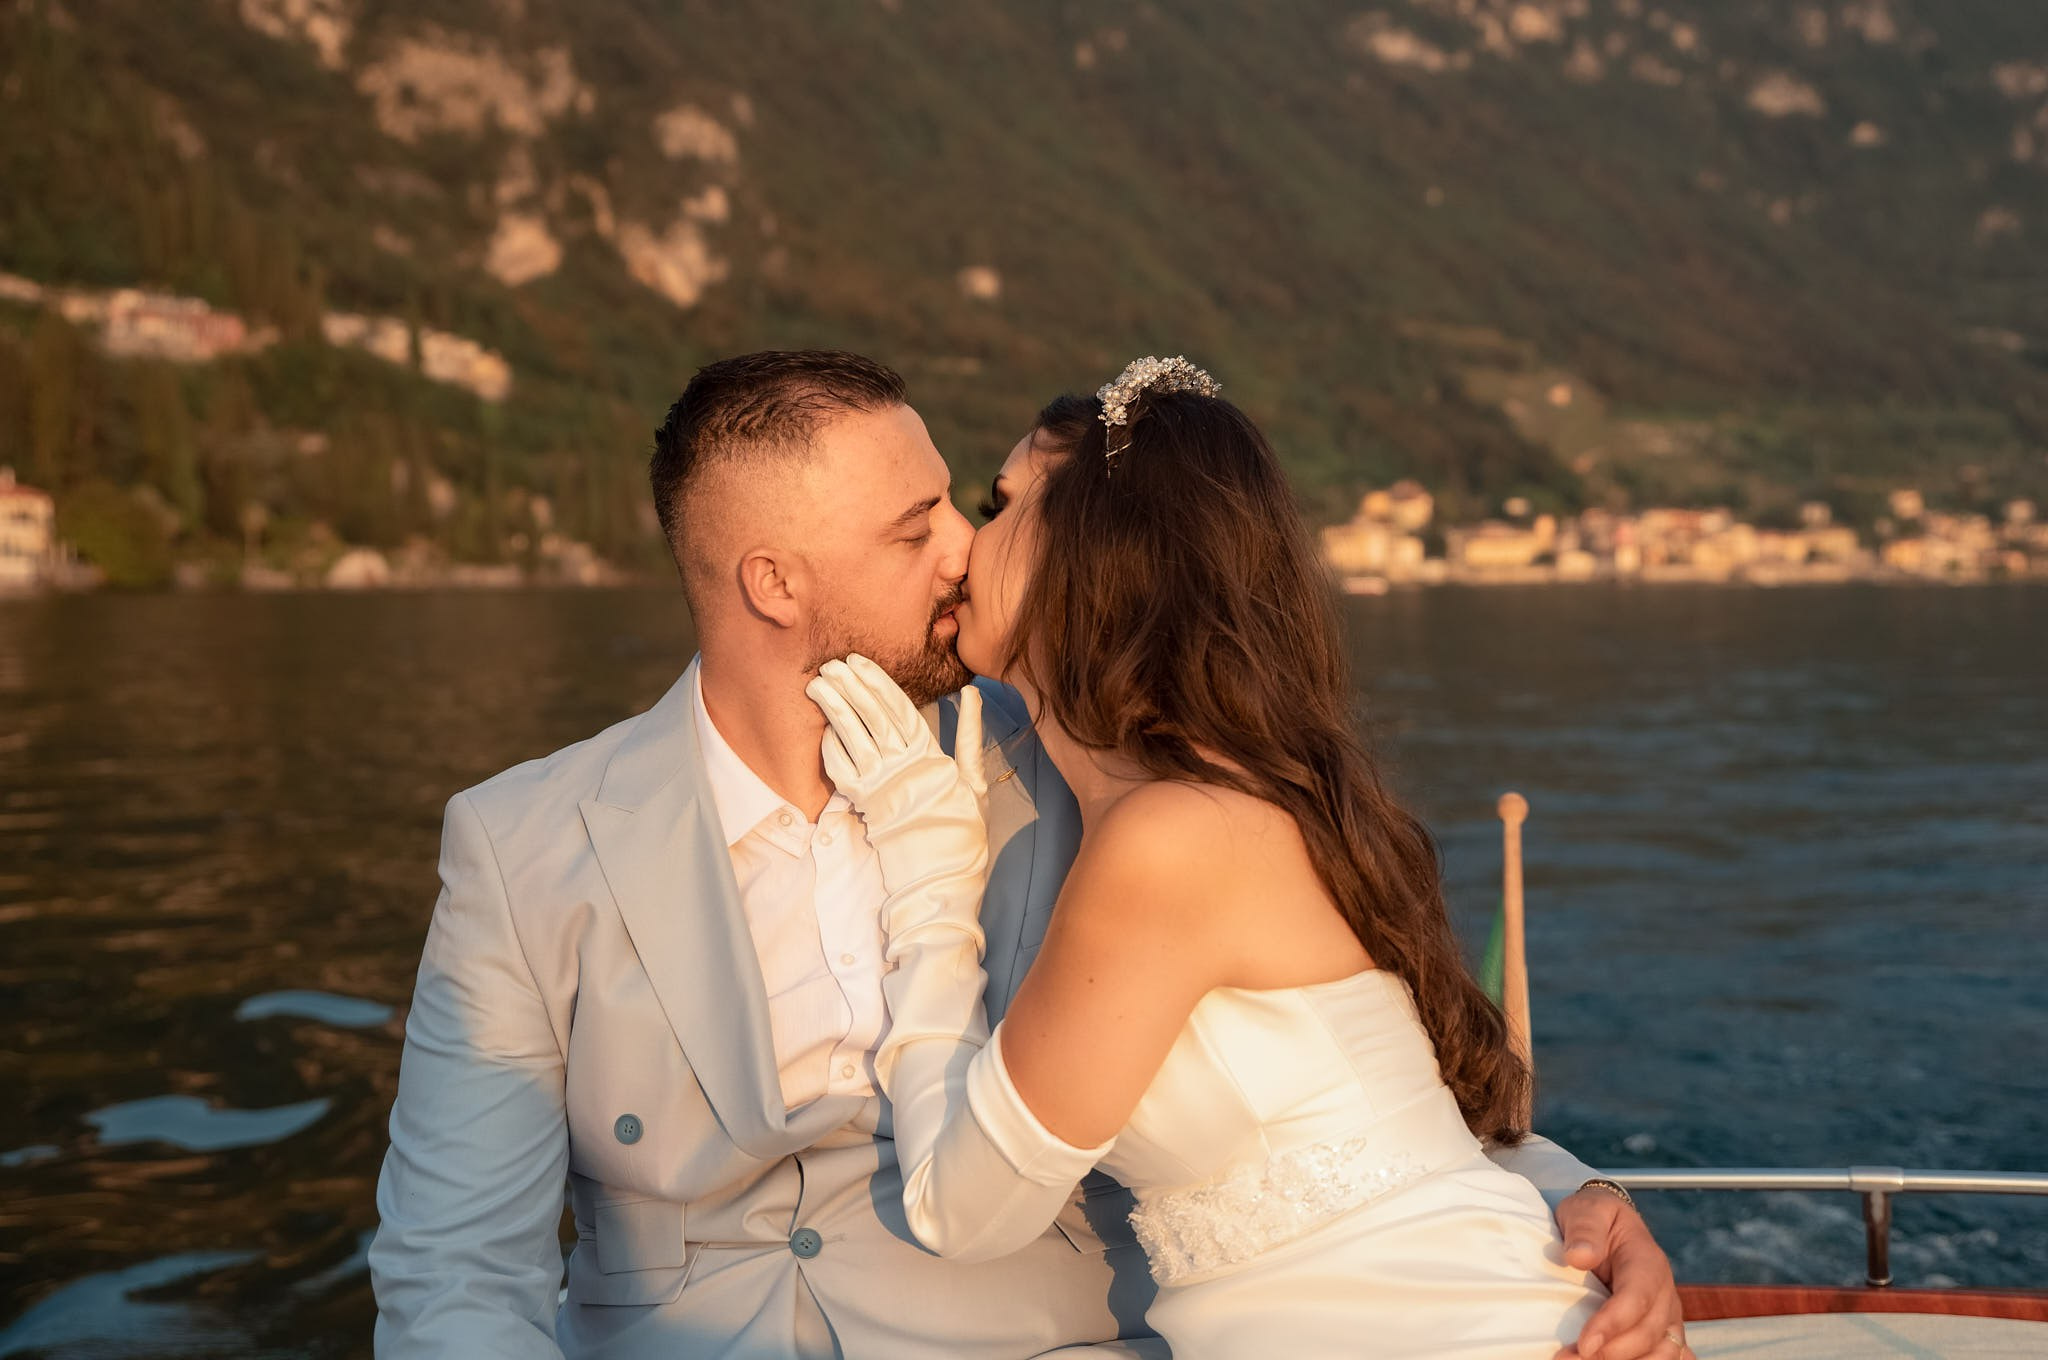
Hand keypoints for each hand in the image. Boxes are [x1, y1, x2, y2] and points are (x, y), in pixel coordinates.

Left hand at [806, 655, 988, 950]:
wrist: (942, 876)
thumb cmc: (962, 829)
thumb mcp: (974, 780)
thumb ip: (970, 735)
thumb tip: (972, 693)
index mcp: (930, 755)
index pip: (900, 708)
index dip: (877, 682)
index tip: (858, 661)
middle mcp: (902, 765)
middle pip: (872, 715)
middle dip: (851, 687)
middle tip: (831, 664)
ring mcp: (880, 785)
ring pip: (852, 737)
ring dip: (834, 708)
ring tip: (818, 685)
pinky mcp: (863, 805)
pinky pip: (841, 770)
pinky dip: (831, 747)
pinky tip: (823, 728)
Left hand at [1552, 1189, 1686, 1359]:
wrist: (1605, 1226)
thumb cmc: (1593, 1218)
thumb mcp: (1586, 1210)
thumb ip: (1585, 1229)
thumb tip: (1580, 1256)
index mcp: (1648, 1261)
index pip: (1638, 1297)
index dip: (1613, 1324)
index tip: (1584, 1344)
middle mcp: (1665, 1293)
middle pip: (1649, 1333)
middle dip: (1611, 1353)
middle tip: (1567, 1359)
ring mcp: (1667, 1316)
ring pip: (1663, 1353)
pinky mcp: (1661, 1333)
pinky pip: (1667, 1357)